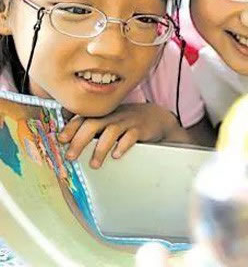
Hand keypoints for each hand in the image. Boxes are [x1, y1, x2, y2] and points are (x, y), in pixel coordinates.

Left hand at [58, 103, 180, 168]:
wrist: (155, 117)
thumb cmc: (126, 122)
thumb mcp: (108, 121)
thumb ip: (90, 127)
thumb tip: (66, 141)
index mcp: (102, 114)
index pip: (82, 118)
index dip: (70, 128)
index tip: (61, 140)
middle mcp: (112, 116)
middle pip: (93, 125)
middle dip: (80, 141)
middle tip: (71, 157)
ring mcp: (127, 121)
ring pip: (110, 132)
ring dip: (100, 149)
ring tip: (94, 164)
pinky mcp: (141, 129)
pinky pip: (131, 136)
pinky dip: (123, 146)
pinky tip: (116, 155)